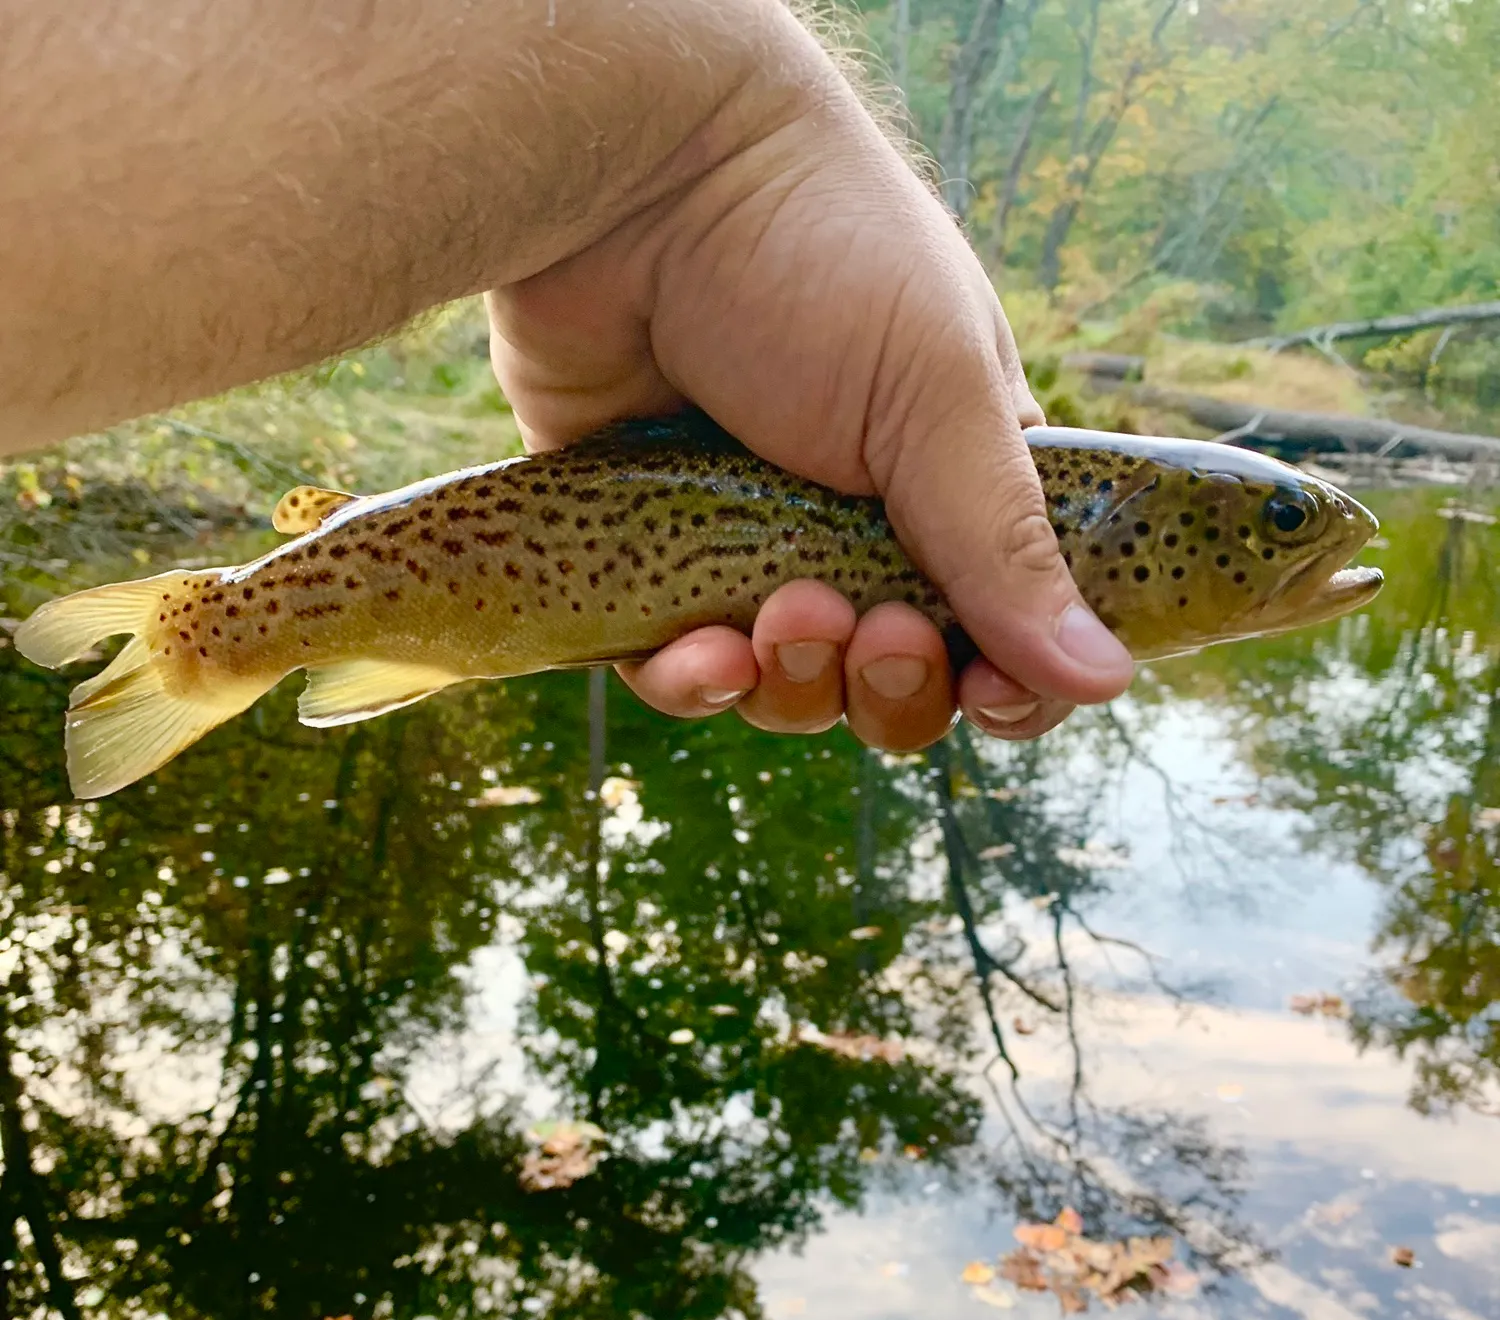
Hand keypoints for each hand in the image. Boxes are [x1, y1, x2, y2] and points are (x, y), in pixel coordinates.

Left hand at [488, 11, 1132, 750]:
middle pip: (897, 686)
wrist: (635, 183)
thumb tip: (1109, 679)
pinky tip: (695, 655)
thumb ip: (1008, 547)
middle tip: (873, 626)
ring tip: (782, 610)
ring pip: (791, 692)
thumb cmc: (817, 256)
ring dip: (796, 682)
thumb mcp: (937, 399)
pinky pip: (684, 672)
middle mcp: (860, 531)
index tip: (989, 692)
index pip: (1005, 632)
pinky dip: (694, 682)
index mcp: (955, 488)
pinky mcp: (655, 558)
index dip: (1004, 686)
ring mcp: (754, 548)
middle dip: (892, 686)